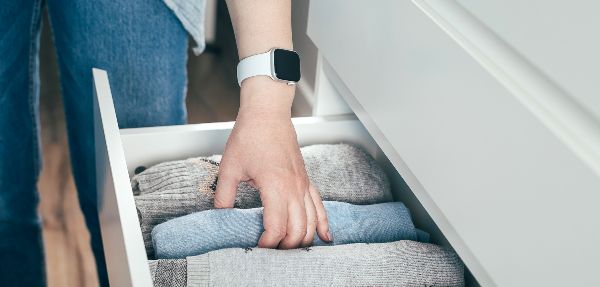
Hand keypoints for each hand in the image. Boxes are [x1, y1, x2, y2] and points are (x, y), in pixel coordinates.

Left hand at [214, 77, 330, 248]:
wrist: (268, 113)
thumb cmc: (250, 135)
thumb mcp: (229, 167)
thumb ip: (224, 195)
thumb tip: (220, 215)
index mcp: (275, 187)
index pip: (277, 228)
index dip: (267, 243)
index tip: (256, 247)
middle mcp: (294, 189)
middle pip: (298, 230)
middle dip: (285, 247)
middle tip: (270, 251)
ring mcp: (303, 185)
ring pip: (312, 222)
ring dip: (303, 240)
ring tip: (290, 249)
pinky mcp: (306, 180)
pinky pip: (319, 206)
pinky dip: (323, 224)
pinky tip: (325, 237)